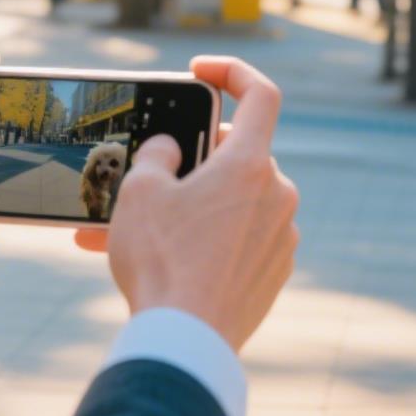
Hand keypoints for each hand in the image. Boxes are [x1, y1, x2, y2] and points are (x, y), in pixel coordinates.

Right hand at [74, 57, 298, 352]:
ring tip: (134, 227)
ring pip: (233, 203)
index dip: (233, 73)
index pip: (261, 94)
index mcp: (251, 166)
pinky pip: (237, 239)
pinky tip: (162, 259)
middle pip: (238, 155)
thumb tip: (172, 150)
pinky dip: (204, 238)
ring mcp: (280, 237)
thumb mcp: (140, 193)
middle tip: (153, 171)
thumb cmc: (163, 262)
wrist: (187, 342)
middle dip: (195, 158)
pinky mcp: (273, 272)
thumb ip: (157, 155)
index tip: (201, 72)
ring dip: (192, 205)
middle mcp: (277, 196)